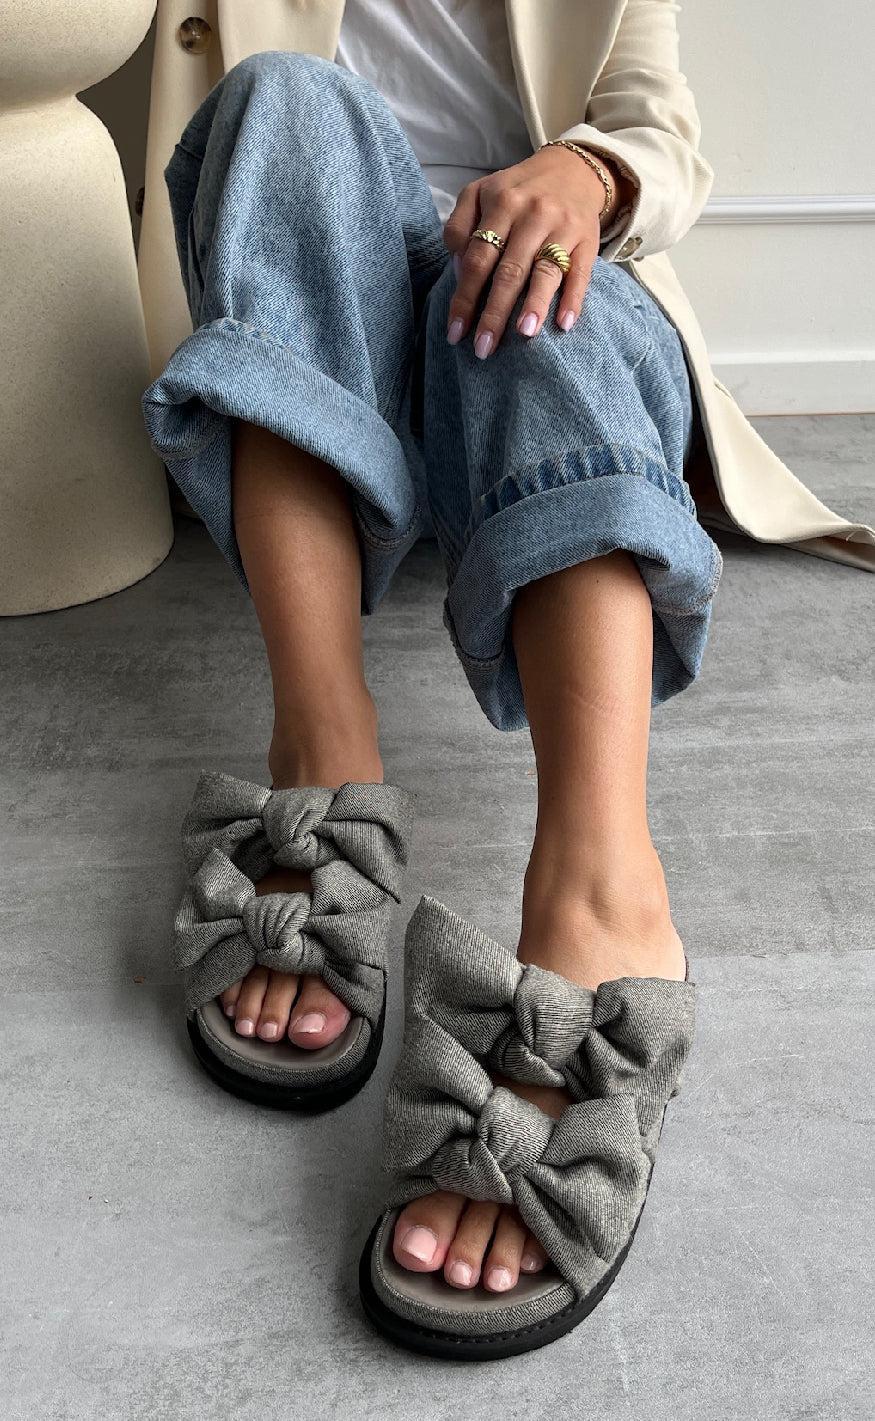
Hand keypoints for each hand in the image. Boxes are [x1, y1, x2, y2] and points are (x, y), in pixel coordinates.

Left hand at [442, 144, 612, 357]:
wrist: (572, 169)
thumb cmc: (517, 192)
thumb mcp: (480, 193)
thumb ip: (460, 226)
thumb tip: (457, 270)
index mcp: (501, 203)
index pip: (478, 258)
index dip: (465, 297)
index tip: (455, 332)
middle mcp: (532, 214)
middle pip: (509, 271)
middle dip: (494, 313)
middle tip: (483, 349)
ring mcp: (562, 227)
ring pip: (546, 271)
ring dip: (535, 304)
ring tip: (524, 334)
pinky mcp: (588, 240)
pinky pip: (581, 273)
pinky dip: (574, 298)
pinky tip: (565, 323)